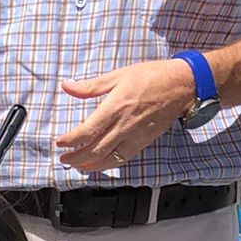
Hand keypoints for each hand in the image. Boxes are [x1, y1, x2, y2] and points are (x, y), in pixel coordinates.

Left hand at [56, 58, 197, 172]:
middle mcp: (124, 125)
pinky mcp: (143, 142)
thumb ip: (90, 86)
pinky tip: (96, 165)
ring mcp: (134, 136)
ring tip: (75, 164)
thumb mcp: (118, 75)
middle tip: (63, 158)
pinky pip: (121, 159)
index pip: (87, 130)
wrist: (181, 85)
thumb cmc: (151, 77)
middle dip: (75, 157)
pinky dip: (106, 165)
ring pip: (107, 158)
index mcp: (115, 107)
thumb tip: (67, 86)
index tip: (60, 142)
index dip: (71, 140)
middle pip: (94, 149)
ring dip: (88, 165)